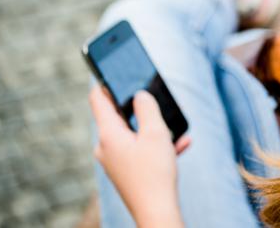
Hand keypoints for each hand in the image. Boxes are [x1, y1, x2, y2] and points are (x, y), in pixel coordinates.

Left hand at [89, 86, 190, 227]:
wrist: (157, 212)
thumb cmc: (155, 173)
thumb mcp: (156, 133)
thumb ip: (147, 108)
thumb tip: (140, 95)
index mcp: (108, 134)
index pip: (98, 98)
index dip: (105, 81)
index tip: (114, 68)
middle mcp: (106, 147)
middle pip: (118, 115)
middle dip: (139, 105)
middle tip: (154, 95)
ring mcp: (115, 160)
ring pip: (134, 133)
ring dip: (155, 126)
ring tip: (176, 125)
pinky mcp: (127, 171)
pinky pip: (141, 149)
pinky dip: (158, 143)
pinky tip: (182, 143)